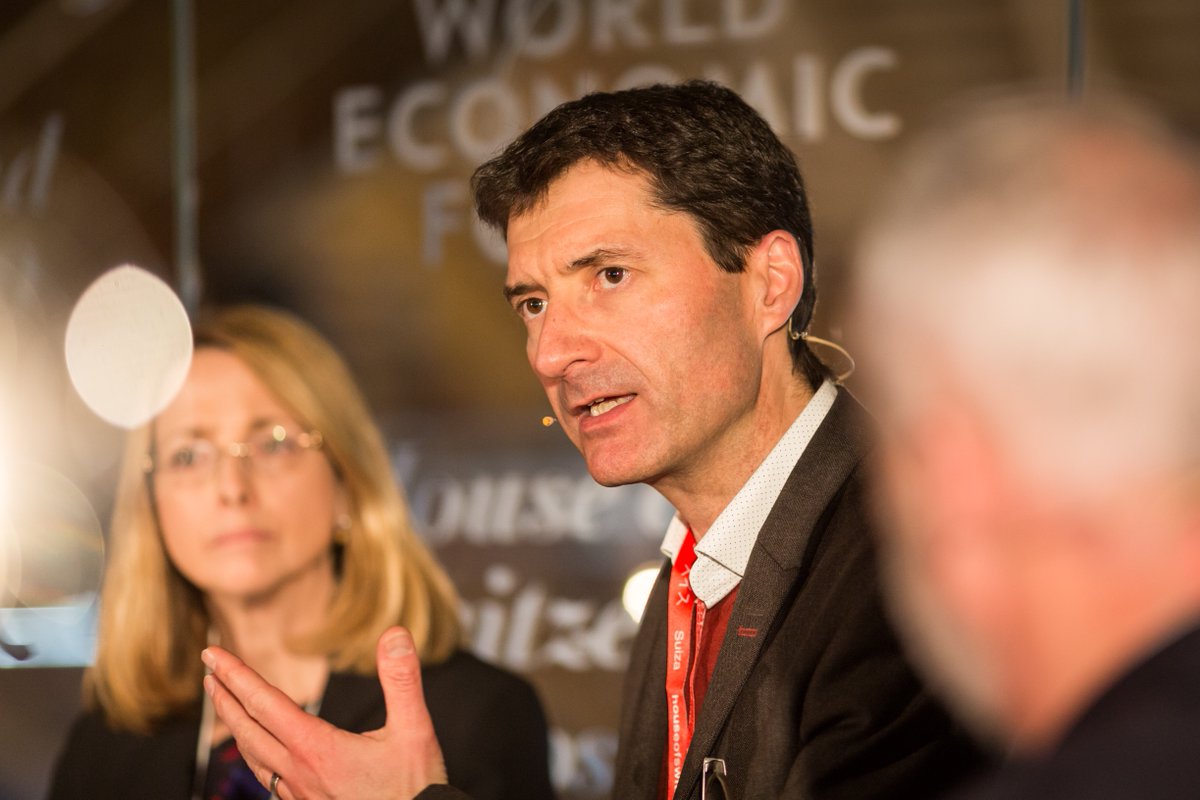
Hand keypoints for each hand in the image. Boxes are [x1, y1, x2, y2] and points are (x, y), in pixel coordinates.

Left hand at [202, 627, 447, 798]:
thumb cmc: (414, 789)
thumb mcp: (414, 729)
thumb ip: (402, 679)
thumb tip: (394, 635)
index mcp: (317, 748)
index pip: (264, 703)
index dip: (236, 675)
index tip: (213, 655)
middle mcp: (300, 772)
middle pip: (248, 729)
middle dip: (225, 697)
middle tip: (209, 671)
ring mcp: (300, 793)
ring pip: (253, 756)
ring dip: (235, 725)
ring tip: (225, 704)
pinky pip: (267, 777)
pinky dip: (253, 753)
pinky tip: (259, 751)